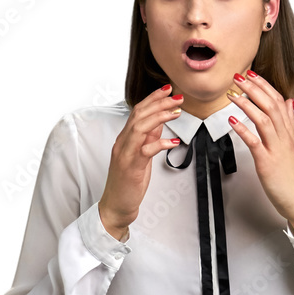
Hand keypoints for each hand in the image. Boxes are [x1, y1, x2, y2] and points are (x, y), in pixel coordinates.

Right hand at [98, 84, 182, 238]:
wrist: (116, 205)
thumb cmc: (128, 181)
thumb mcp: (141, 155)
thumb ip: (149, 137)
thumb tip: (161, 120)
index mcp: (125, 138)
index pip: (138, 111)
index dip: (153, 98)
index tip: (168, 89)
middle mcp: (123, 142)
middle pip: (139, 114)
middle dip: (159, 102)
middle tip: (177, 97)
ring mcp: (126, 154)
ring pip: (140, 127)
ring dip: (160, 117)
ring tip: (176, 112)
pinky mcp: (131, 167)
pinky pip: (145, 150)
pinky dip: (160, 143)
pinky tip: (173, 142)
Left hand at [226, 70, 293, 236]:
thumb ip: (291, 122)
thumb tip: (288, 102)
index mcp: (290, 132)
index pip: (279, 101)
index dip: (265, 86)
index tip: (252, 74)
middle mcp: (285, 137)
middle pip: (271, 105)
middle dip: (254, 88)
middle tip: (239, 76)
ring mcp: (277, 149)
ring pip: (264, 119)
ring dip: (248, 104)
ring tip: (233, 93)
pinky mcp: (268, 163)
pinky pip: (255, 143)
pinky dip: (243, 130)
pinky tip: (232, 121)